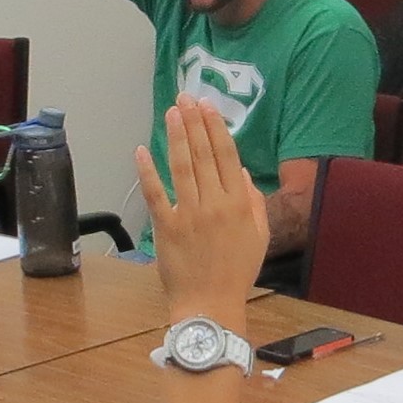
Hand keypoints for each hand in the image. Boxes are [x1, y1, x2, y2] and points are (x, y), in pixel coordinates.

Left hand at [136, 98, 267, 321]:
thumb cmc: (237, 272)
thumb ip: (254, 202)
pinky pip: (156, 194)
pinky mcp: (166, 227)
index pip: (227, 156)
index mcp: (239, 204)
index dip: (216, 128)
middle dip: (194, 122)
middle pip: (204, 155)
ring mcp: (189, 215)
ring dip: (176, 137)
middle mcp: (215, 204)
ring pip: (182, 167)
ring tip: (171, 112)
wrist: (211, 305)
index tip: (208, 106)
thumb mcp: (260, 237)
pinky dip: (148, 171)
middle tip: (186, 98)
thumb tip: (242, 173)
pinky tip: (142, 150)